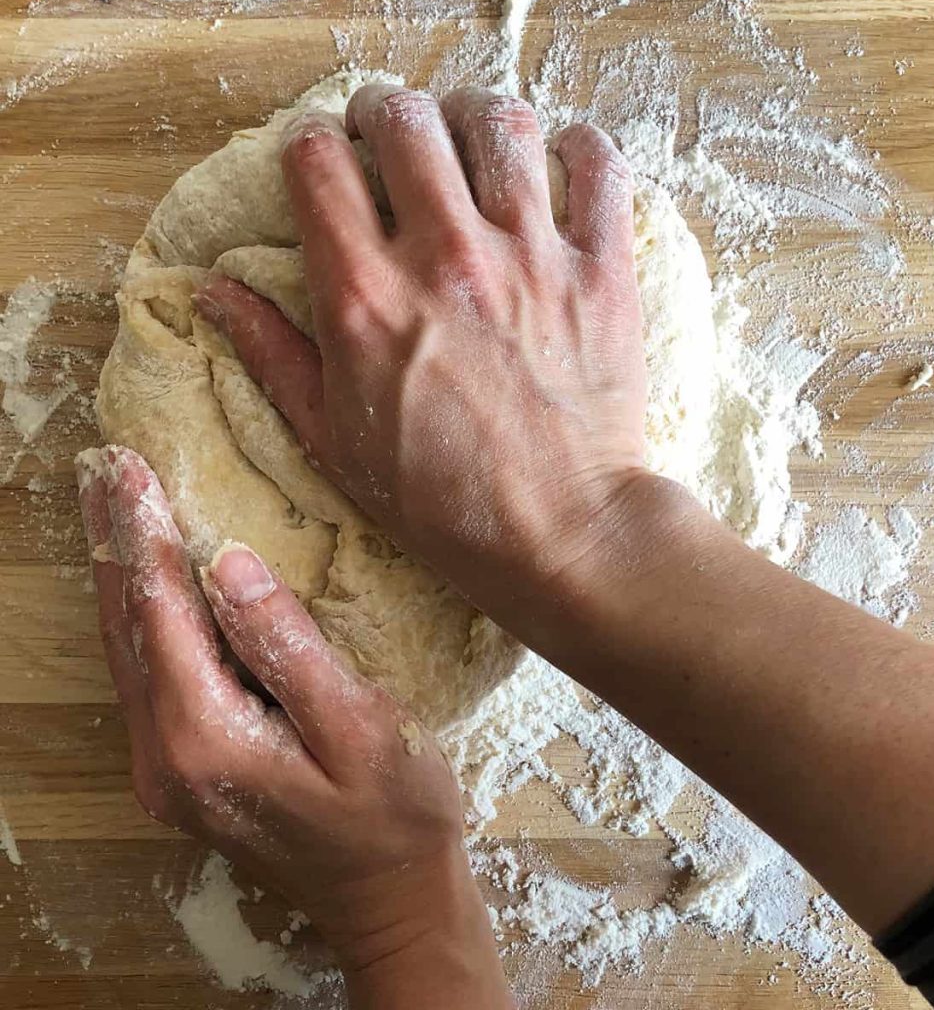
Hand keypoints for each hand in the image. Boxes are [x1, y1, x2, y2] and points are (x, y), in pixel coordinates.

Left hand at [77, 445, 511, 1008]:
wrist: (391, 901)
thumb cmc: (394, 816)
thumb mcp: (360, 729)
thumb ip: (290, 650)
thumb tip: (230, 566)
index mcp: (205, 739)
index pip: (160, 614)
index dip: (146, 536)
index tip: (130, 467)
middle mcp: (164, 757)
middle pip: (126, 629)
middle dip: (115, 544)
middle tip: (104, 470)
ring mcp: (166, 770)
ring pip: (128, 653)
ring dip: (120, 576)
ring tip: (114, 509)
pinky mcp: (183, 771)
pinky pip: (147, 678)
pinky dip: (141, 618)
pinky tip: (147, 584)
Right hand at [195, 85, 659, 622]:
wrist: (559, 536)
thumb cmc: (441, 502)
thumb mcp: (333, 441)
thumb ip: (273, 356)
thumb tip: (215, 293)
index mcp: (366, 297)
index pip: (317, 159)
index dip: (312, 147)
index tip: (327, 165)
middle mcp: (445, 260)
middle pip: (404, 119)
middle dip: (386, 115)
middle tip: (394, 143)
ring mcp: (531, 259)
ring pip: (499, 124)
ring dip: (476, 119)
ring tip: (473, 147)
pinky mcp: (602, 273)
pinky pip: (598, 166)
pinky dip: (579, 149)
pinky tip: (559, 168)